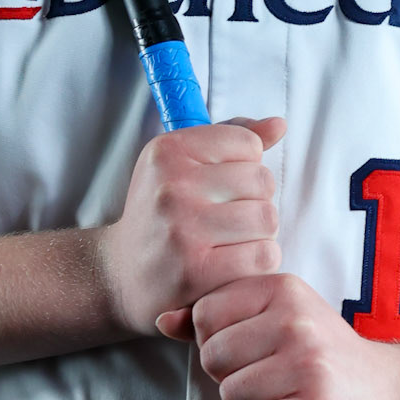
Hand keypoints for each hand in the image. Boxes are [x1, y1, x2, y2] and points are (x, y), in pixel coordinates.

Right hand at [97, 117, 284, 338]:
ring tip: (232, 240)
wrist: (121, 274)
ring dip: (261, 234)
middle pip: (262, 181)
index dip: (244, 167)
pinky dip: (258, 263)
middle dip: (256, 201)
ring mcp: (182, 230)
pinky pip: (263, 256)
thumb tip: (279, 125)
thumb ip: (232, 138)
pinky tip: (234, 264)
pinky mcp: (195, 272)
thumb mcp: (182, 163)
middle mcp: (171, 186)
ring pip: (268, 219)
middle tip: (229, 218)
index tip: (220, 186)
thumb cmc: (162, 213)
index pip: (247, 143)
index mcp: (168, 151)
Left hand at [178, 272, 399, 399]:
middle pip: (212, 357)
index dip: (216, 342)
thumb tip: (162, 320)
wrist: (393, 395)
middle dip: (228, 378)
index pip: (205, 314)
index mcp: (284, 290)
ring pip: (229, 395)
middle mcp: (296, 322)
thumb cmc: (328, 358)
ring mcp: (308, 366)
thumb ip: (221, 318)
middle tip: (265, 383)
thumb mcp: (281, 320)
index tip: (249, 352)